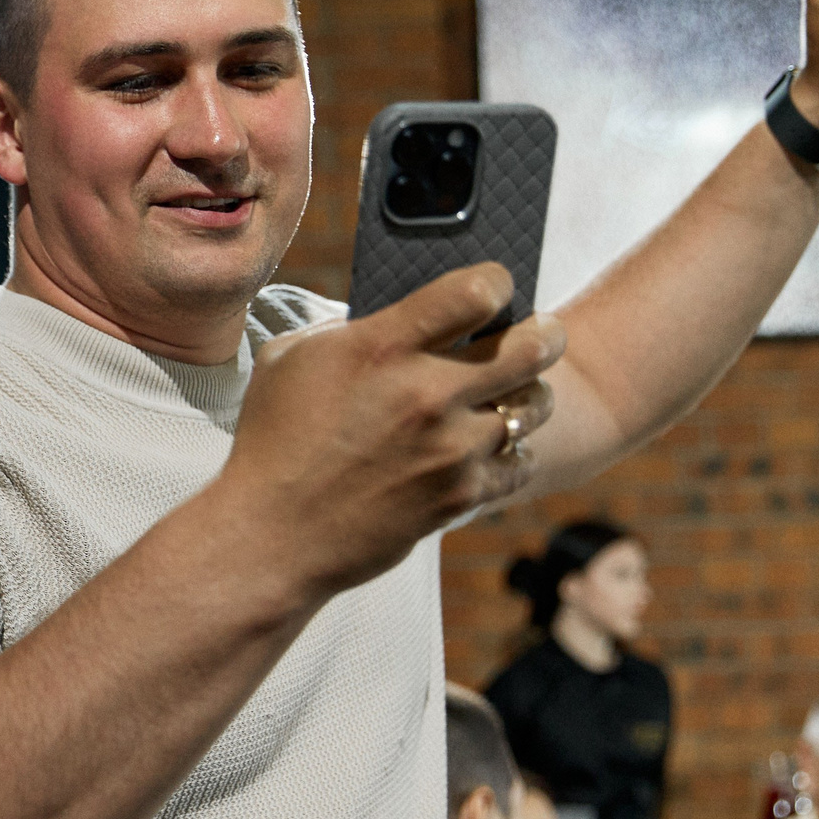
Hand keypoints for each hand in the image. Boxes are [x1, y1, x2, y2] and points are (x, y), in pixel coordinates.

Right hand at [219, 264, 564, 598]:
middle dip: (545, 334)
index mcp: (382, 347)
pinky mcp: (462, 495)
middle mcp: (426, 393)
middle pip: (533, 346)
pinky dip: (511, 454)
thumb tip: (389, 318)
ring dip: (528, 396)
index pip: (477, 291)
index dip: (497, 284)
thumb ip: (344, 330)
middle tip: (543, 335)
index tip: (494, 291)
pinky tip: (489, 448)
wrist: (273, 534)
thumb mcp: (289, 361)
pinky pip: (521, 462)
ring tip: (513, 395)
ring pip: (534, 405)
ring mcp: (450, 448)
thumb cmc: (273, 443)